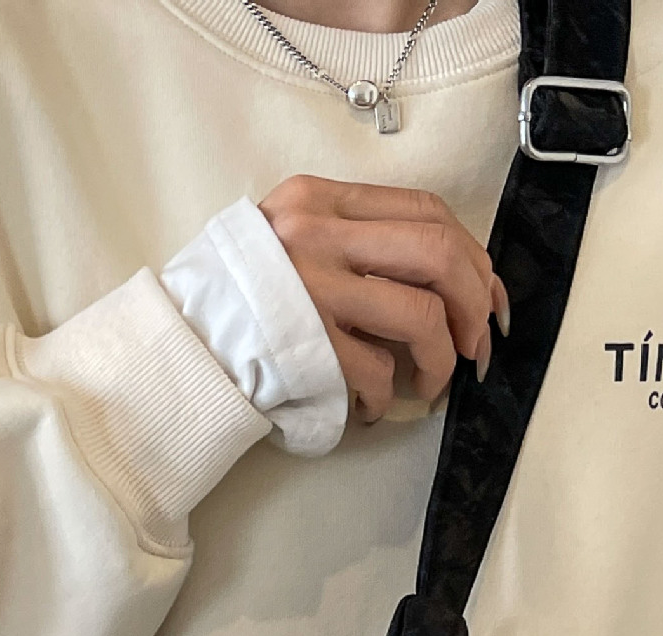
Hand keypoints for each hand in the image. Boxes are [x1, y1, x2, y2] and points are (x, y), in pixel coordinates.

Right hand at [258, 176, 506, 423]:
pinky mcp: (305, 346)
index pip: (424, 209)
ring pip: (421, 315)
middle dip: (474, 304)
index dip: (472, 255)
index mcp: (318, 200)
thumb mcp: (287, 241)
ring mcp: (311, 290)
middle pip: (437, 254)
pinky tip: (373, 409)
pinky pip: (376, 372)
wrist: (176, 347)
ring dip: (441, 359)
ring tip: (429, 384)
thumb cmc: (237, 303)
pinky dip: (385, 398)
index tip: (485, 297)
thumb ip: (350, 240)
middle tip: (476, 346)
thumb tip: (443, 277)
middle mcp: (317, 234)